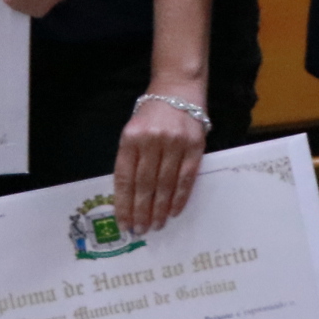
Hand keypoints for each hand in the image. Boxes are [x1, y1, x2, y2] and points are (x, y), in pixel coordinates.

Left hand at [114, 92, 206, 233]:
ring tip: (155, 226)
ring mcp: (175, 143)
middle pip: (144, 184)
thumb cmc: (152, 112)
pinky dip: (179, 198)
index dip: (124, 203)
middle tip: (139, 231)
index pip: (125, 177)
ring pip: (165, 185)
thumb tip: (129, 198)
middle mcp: (152, 140)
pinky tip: (173, 212)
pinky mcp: (194, 146)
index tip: (123, 223)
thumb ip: (131, 158)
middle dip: (141, 211)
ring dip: (159, 209)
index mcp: (131, 137)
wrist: (178, 87)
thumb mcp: (132, 129)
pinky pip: (186, 178)